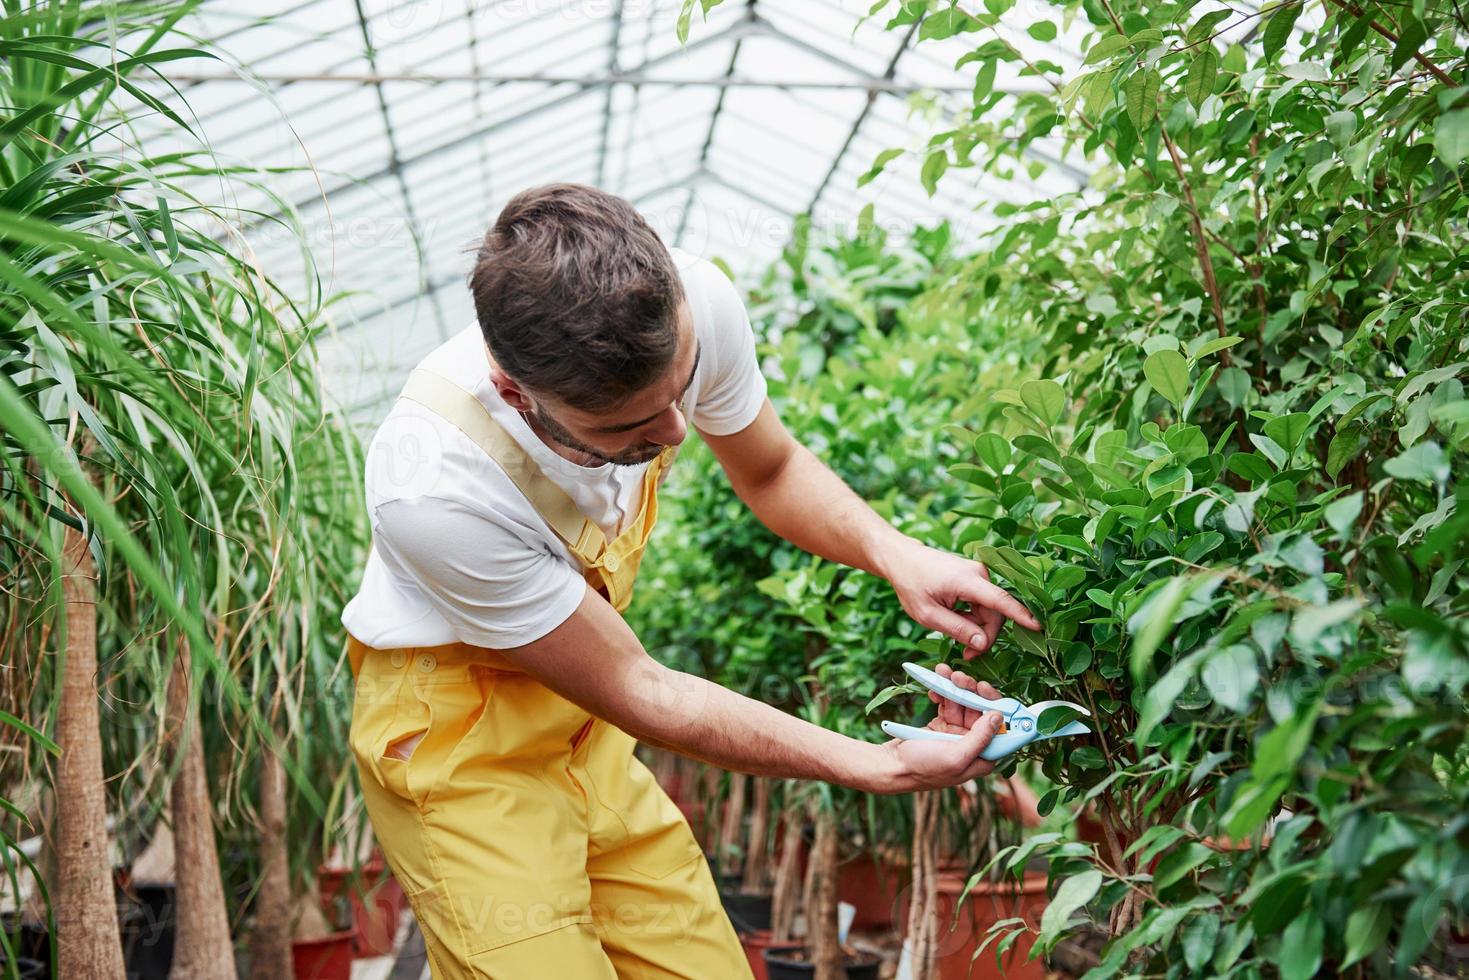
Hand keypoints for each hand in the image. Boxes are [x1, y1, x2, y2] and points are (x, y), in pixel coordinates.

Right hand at [880, 664, 1008, 791]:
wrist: (892, 765)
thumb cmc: (923, 768)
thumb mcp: (955, 756)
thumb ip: (980, 738)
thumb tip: (999, 716)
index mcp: (983, 757)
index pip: (1000, 728)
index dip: (995, 705)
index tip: (985, 688)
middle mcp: (974, 744)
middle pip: (982, 710)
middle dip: (971, 691)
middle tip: (959, 677)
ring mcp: (957, 734)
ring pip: (964, 703)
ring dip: (955, 687)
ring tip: (943, 673)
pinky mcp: (942, 725)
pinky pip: (948, 704)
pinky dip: (942, 694)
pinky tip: (933, 689)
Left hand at [881, 539, 1040, 658]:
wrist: (901, 559)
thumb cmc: (910, 584)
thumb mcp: (928, 615)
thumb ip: (957, 629)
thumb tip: (983, 642)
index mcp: (968, 581)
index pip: (1001, 601)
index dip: (1021, 615)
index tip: (1039, 626)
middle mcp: (979, 574)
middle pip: (995, 613)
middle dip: (984, 636)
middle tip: (966, 654)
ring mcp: (978, 574)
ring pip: (989, 611)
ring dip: (976, 627)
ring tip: (954, 634)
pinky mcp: (975, 578)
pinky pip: (983, 603)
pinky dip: (973, 616)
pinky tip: (955, 619)